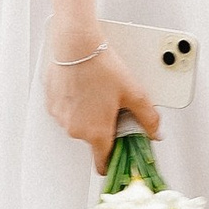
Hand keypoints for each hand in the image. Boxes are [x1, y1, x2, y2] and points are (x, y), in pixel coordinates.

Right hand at [45, 39, 161, 171]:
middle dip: (104, 127)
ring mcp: (61, 118)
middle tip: (113, 107)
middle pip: (93, 139)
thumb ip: (148, 117)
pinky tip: (85, 88)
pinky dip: (76, 104)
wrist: (76, 45)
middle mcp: (75, 130)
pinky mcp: (52, 104)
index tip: (119, 154)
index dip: (113, 160)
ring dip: (89, 115)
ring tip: (98, 93)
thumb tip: (156, 132)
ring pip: (79, 125)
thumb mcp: (133, 92)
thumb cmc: (100, 66)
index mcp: (96, 133)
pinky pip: (67, 112)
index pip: (103, 163)